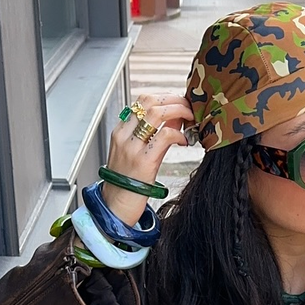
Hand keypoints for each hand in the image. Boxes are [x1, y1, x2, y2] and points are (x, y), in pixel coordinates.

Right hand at [102, 94, 193, 225]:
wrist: (114, 207)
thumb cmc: (127, 182)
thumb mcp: (135, 153)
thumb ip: (153, 134)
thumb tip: (176, 118)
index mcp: (120, 131)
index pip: (142, 100)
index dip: (165, 97)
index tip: (180, 104)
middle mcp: (123, 135)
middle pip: (150, 101)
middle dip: (175, 100)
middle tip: (190, 109)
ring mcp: (132, 147)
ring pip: (157, 113)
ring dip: (179, 111)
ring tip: (190, 119)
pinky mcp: (143, 161)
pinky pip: (165, 136)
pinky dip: (179, 133)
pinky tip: (184, 141)